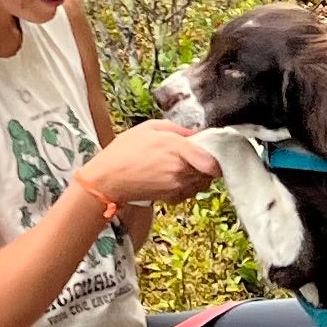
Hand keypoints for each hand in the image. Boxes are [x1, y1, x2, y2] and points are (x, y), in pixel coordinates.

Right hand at [75, 119, 221, 211]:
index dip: (217, 154)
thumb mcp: (149, 128)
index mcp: (177, 149)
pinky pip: (193, 191)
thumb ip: (177, 129)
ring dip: (201, 173)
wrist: (108, 179)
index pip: (212, 159)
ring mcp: (178, 186)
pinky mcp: (173, 198)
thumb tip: (196, 133)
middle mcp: (181, 170)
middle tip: (197, 153)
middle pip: (212, 170)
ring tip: (185, 164)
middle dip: (208, 161)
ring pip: (204, 182)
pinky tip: (177, 175)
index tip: (212, 148)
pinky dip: (191, 184)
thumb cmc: (125, 151)